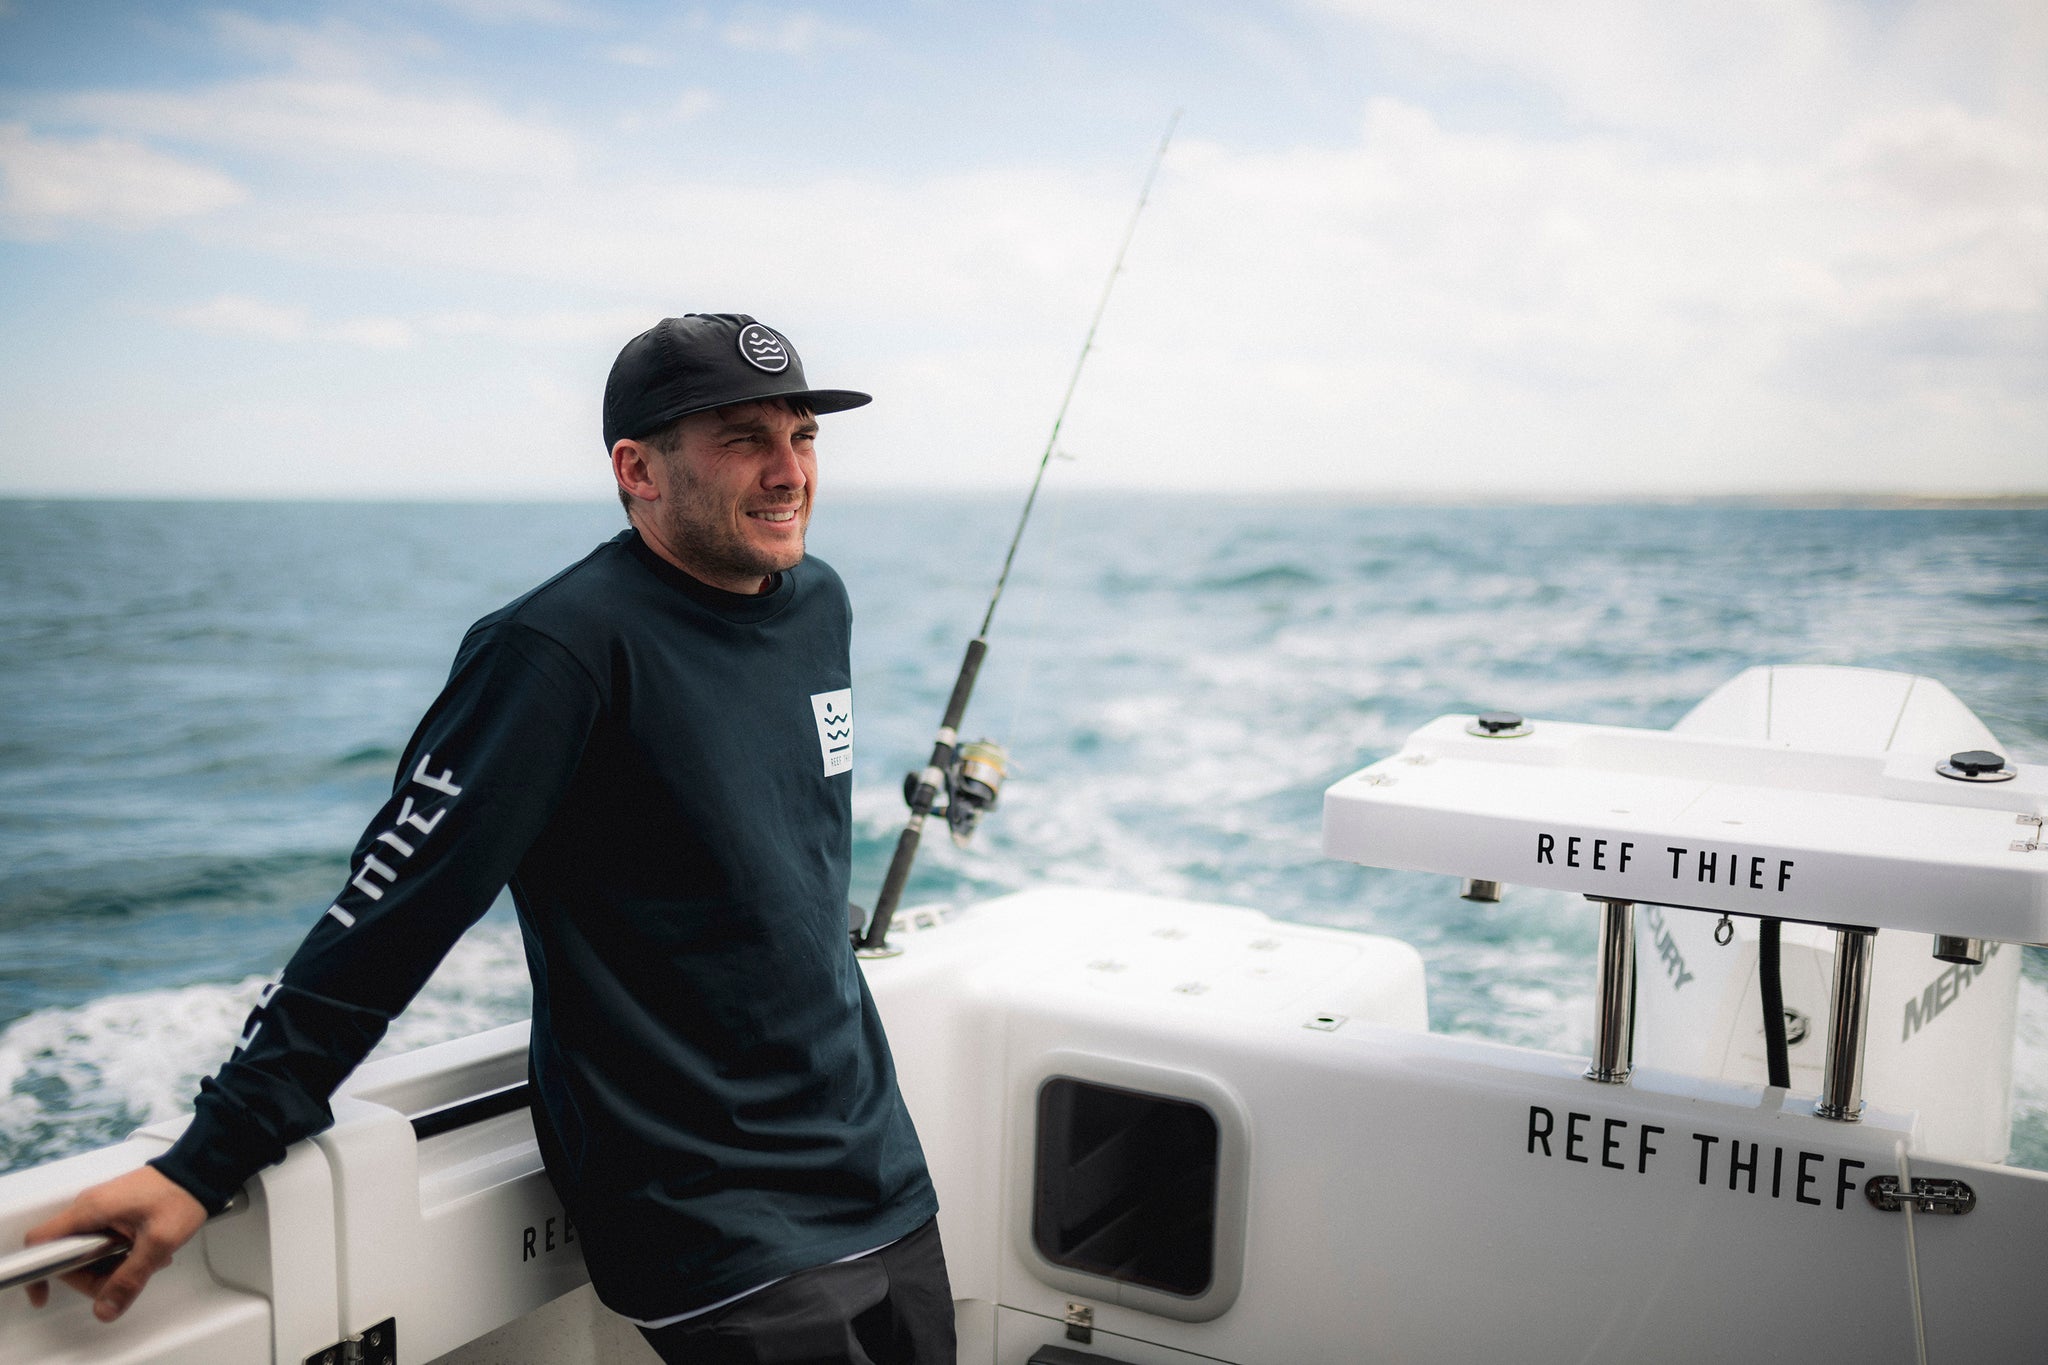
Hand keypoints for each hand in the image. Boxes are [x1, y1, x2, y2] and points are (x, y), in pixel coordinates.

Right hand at [22, 1165, 208, 1321]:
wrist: (201, 1170)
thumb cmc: (181, 1194)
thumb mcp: (158, 1243)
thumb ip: (130, 1278)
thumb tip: (106, 1308)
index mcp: (90, 1210)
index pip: (41, 1242)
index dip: (38, 1270)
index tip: (44, 1294)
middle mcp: (89, 1208)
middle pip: (67, 1255)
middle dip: (94, 1274)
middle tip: (125, 1276)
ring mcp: (101, 1209)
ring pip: (88, 1251)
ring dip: (113, 1264)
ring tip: (146, 1258)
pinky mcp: (114, 1211)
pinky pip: (103, 1241)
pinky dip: (120, 1253)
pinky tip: (145, 1250)